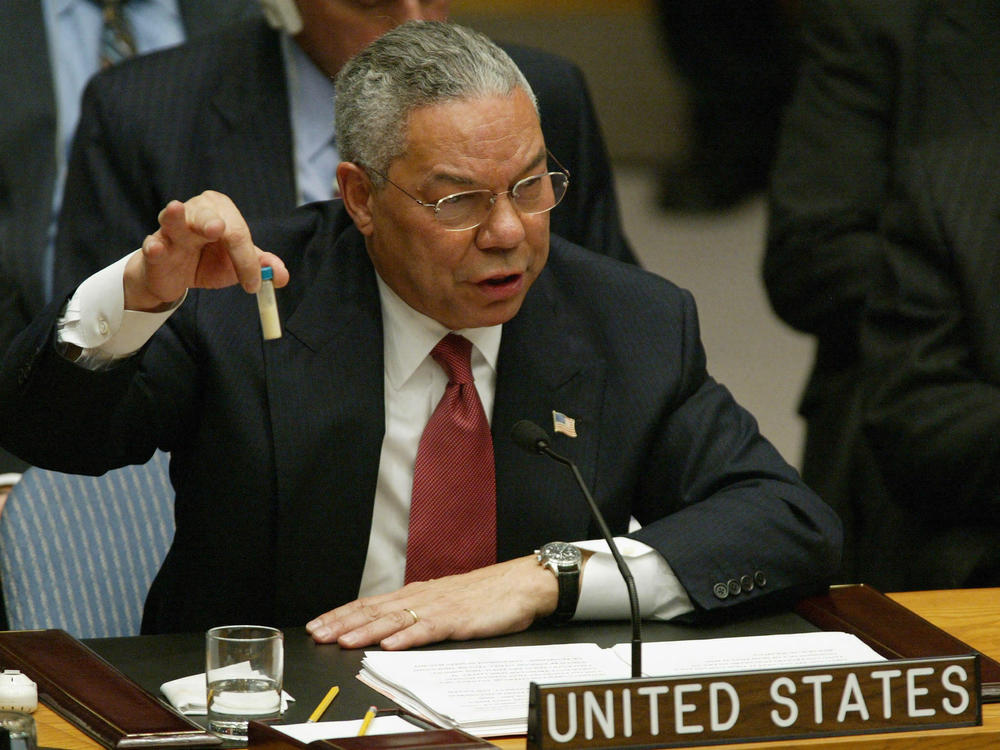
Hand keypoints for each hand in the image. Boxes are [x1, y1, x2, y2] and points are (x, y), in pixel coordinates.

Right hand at [124, 191, 287, 310]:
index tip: (254, 285)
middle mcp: (196, 211)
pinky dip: (155, 247)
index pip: (237, 233)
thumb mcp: (238, 263)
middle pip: (207, 217)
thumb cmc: (209, 260)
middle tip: (219, 229)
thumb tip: (281, 276)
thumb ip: (260, 266)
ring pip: (174, 220)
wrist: (177, 276)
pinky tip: (156, 248)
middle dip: (211, 222)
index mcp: (221, 211)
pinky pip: (153, 245)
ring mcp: (171, 228)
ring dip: (175, 217)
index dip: (247, 260)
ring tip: (175, 209)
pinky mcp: (154, 246)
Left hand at [306, 556, 558, 649]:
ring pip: (395, 619)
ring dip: (366, 630)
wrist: (522, 584)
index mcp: (417, 594)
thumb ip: (419, 613)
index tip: (317, 625)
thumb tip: (389, 627)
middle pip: (375, 610)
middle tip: (316, 634)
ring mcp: (439, 607)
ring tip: (343, 640)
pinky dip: (406, 637)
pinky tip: (389, 645)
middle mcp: (422, 597)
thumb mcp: (446, 602)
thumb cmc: (486, 595)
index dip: (342, 614)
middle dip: (342, 623)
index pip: (371, 603)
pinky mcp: (458, 619)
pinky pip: (428, 629)